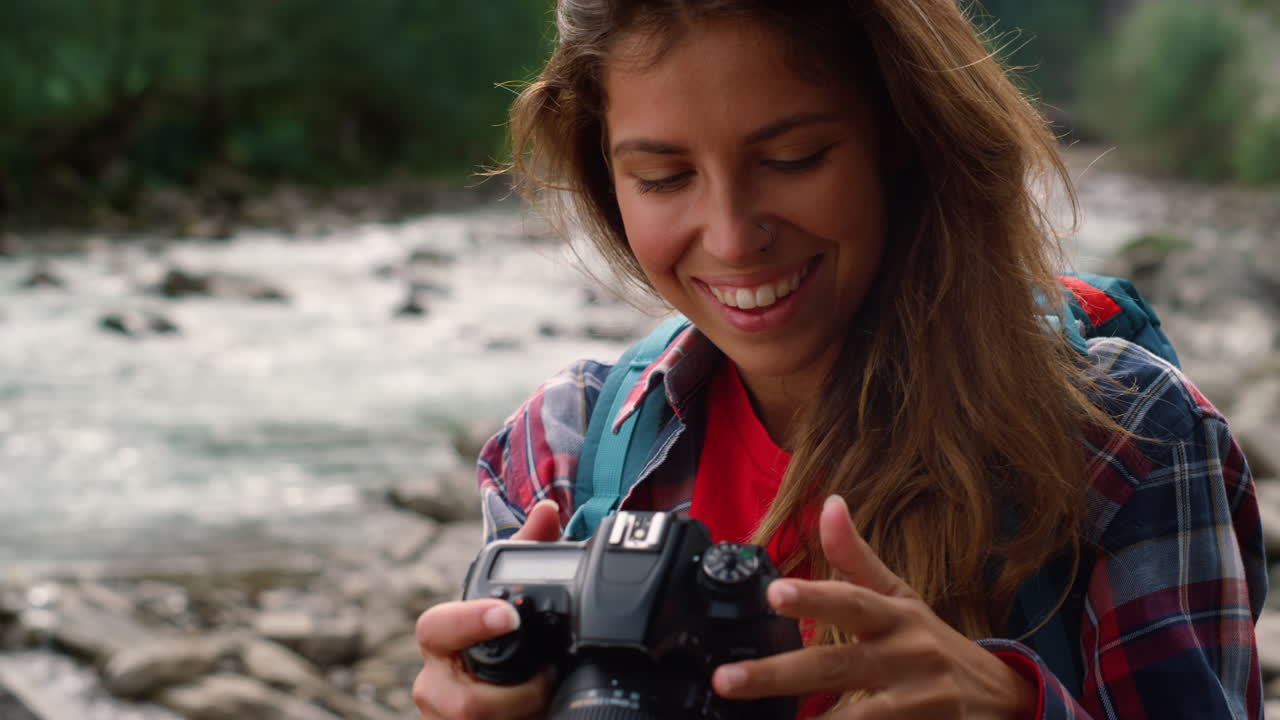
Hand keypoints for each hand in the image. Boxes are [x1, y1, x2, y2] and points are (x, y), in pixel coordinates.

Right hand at [412, 500, 562, 719]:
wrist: (505, 701)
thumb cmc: (501, 643)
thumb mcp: (511, 598)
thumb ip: (526, 551)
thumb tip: (547, 509)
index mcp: (442, 641)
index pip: (435, 629)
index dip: (469, 622)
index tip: (510, 616)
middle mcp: (436, 685)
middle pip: (463, 703)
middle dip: (515, 695)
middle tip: (549, 677)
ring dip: (524, 712)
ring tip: (548, 696)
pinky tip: (542, 713)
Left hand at [712, 496, 1037, 718]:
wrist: (1003, 702)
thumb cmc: (933, 645)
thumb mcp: (901, 598)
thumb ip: (857, 559)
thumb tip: (830, 503)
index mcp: (896, 618)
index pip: (851, 601)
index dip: (813, 598)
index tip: (773, 593)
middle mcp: (908, 659)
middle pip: (836, 666)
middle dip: (778, 675)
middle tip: (726, 681)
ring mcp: (920, 705)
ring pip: (858, 717)